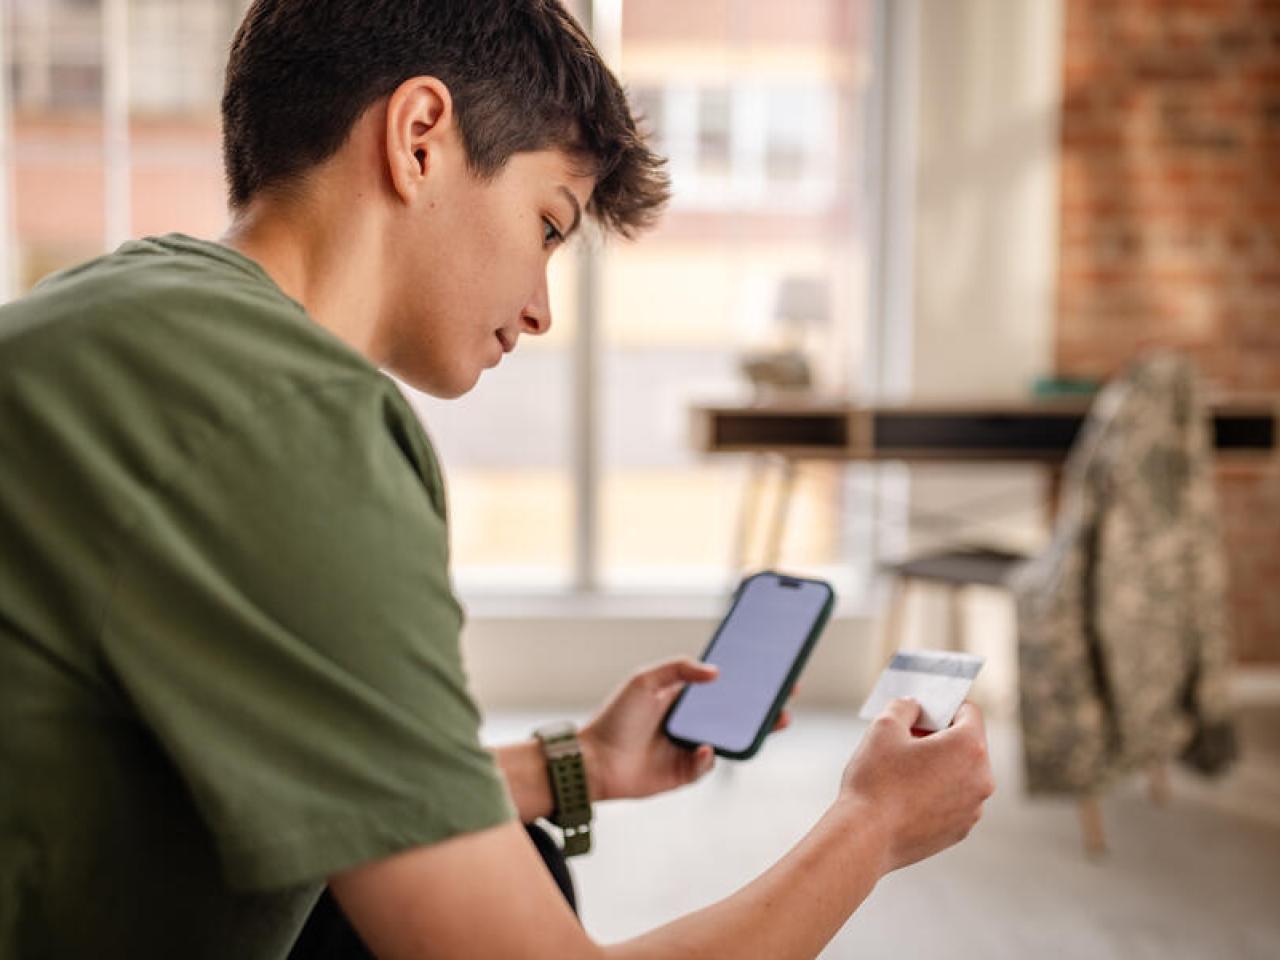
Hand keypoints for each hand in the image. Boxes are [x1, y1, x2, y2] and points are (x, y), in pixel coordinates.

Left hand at [580, 657, 793, 801]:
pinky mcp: (686, 773)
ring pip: (730, 739)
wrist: (594, 762)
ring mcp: (690, 747)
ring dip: (754, 731)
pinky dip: (709, 757)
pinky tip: (704, 748)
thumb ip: (678, 670)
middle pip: (735, 713)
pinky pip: (708, 764)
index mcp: (683, 697)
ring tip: (776, 719)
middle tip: (788, 694)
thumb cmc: (616, 718)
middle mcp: (690, 722)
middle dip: (763, 705)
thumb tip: (716, 671)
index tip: (772, 668)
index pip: (723, 686)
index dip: (747, 678)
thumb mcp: (644, 681)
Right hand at [839, 698, 994, 873]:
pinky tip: (906, 797)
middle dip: (940, 738)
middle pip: (968, 744)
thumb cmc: (876, 781)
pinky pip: (954, 800)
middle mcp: (981, 778)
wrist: (866, 837)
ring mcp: (973, 808)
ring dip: (939, 767)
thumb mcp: (884, 727)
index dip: (943, 707)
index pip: (969, 712)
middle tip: (907, 741)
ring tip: (903, 772)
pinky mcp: (960, 830)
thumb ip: (905, 706)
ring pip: (961, 774)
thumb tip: (913, 707)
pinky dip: (936, 794)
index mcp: (969, 747)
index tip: (921, 715)